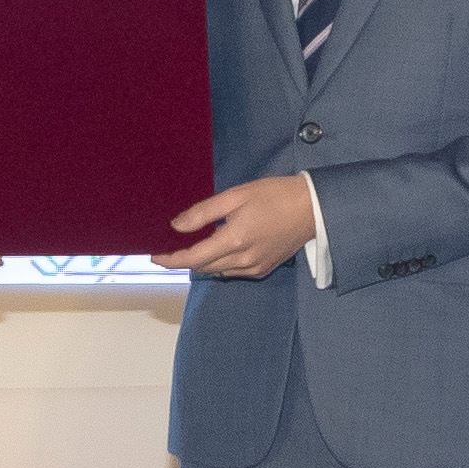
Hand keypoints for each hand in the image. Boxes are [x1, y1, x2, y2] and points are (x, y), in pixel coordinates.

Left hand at [155, 174, 321, 279]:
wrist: (313, 208)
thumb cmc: (274, 195)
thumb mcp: (236, 196)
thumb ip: (204, 213)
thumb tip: (177, 226)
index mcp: (234, 241)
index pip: (193, 258)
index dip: (171, 260)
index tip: (154, 256)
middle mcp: (243, 261)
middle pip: (203, 268)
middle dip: (186, 259)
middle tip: (175, 244)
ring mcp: (254, 268)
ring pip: (218, 271)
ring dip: (204, 262)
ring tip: (198, 244)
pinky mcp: (264, 269)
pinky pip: (233, 272)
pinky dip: (222, 264)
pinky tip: (223, 248)